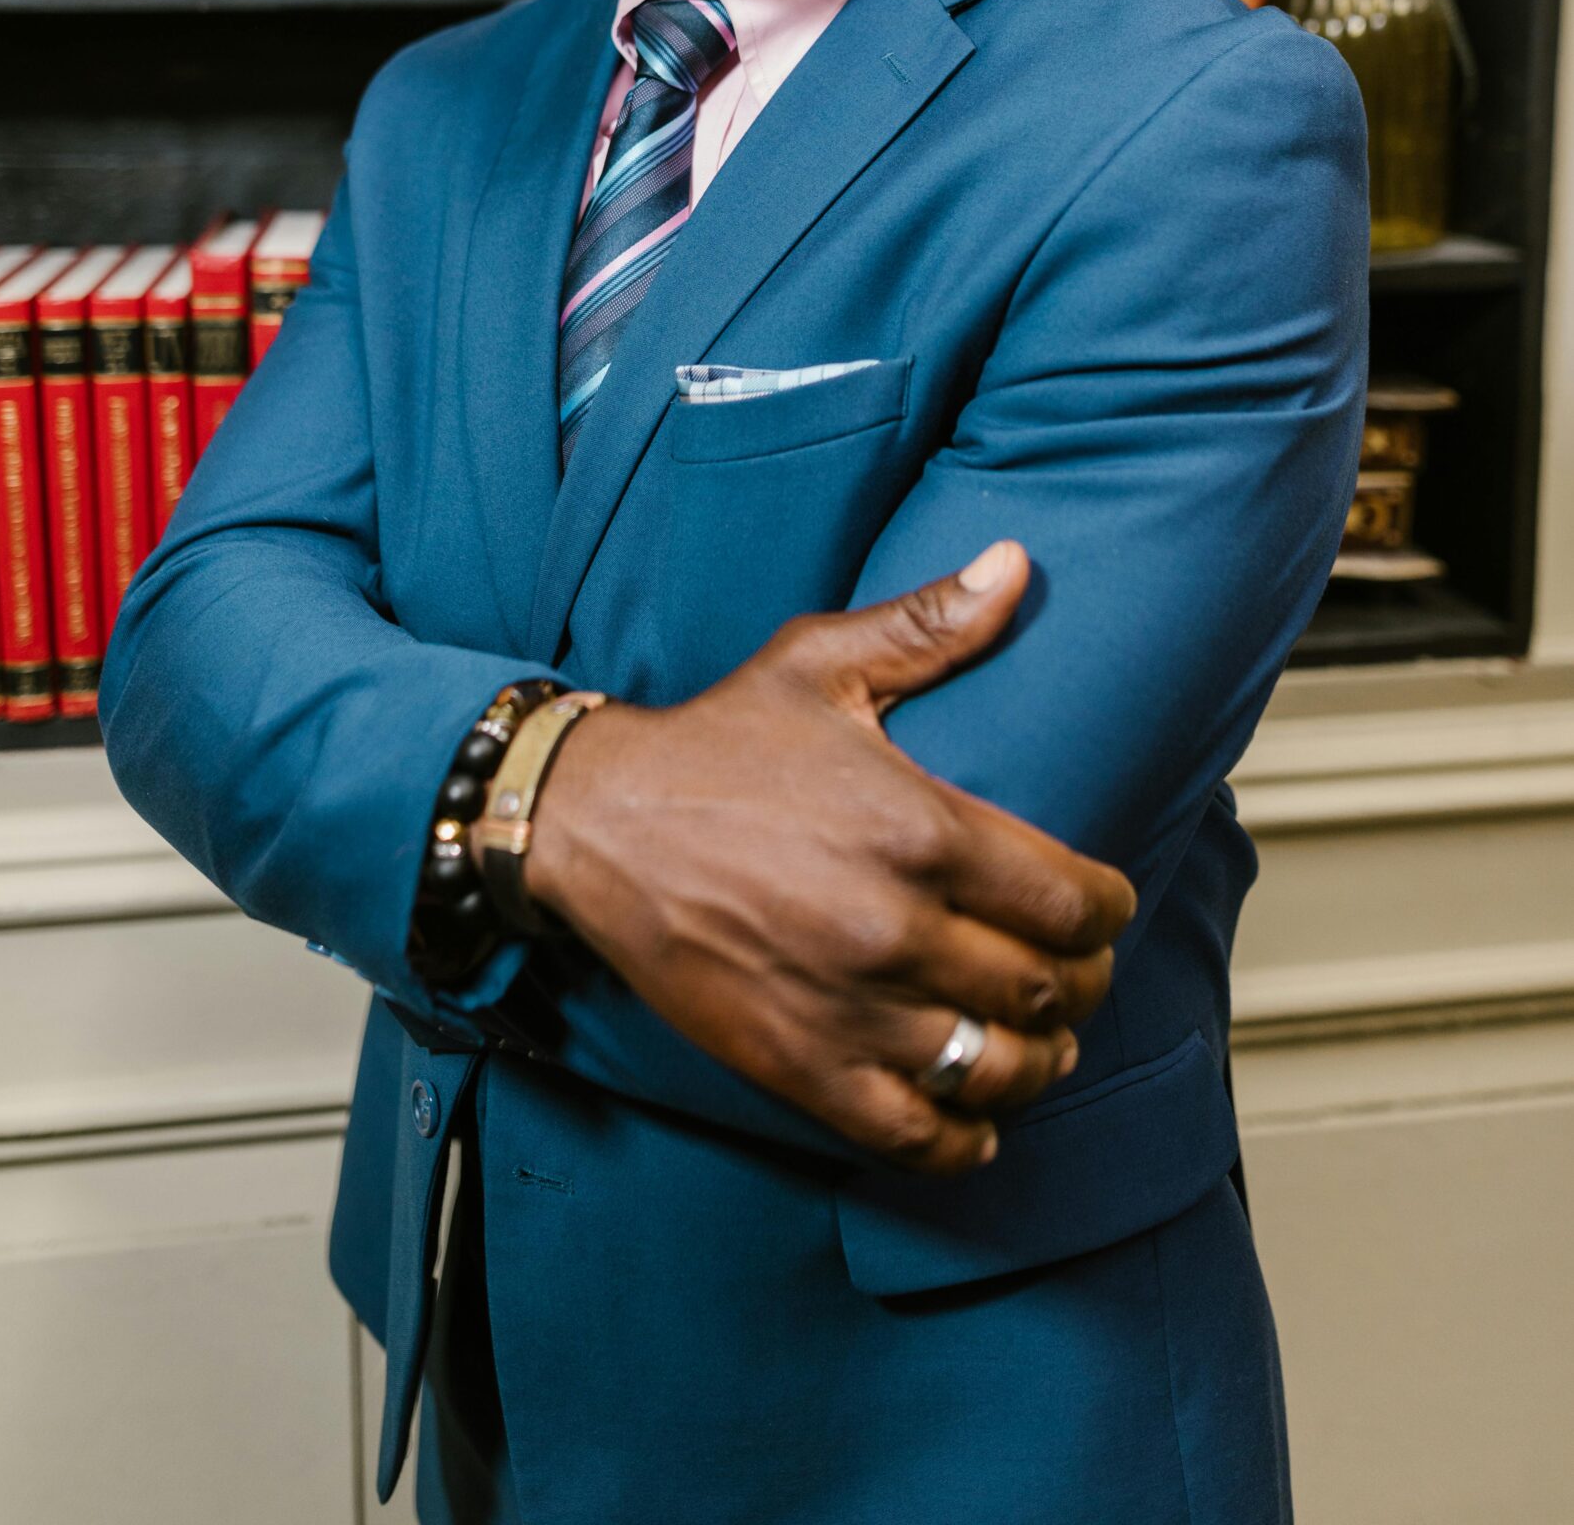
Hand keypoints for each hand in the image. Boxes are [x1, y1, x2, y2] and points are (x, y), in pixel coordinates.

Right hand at [526, 542, 1135, 1174]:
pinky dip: (962, 1136)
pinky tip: (972, 1112)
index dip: (1106, 911)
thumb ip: (929, 625)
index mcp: (919, 831)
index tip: (1101, 907)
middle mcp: (895, 930)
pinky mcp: (799, 1067)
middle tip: (1074, 971)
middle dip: (1079, 983)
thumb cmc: (715, 743)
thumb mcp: (822, 666)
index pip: (1071, 901)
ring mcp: (848, 1009)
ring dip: (1036, 1061)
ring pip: (996, 1070)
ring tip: (1037, 1040)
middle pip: (1046, 989)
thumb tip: (1017, 565)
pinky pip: (915, 1135)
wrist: (595, 822)